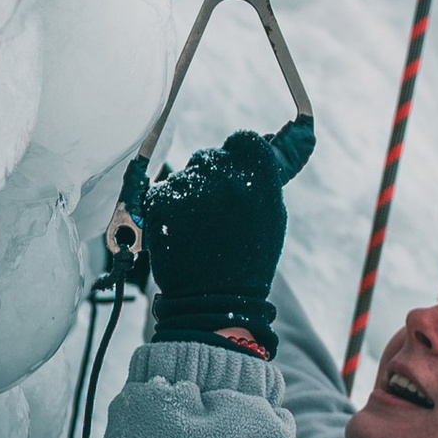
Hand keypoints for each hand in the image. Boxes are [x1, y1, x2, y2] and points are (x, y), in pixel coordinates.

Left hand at [128, 118, 313, 353]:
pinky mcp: (160, 202)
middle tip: (219, 214)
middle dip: (215, 178)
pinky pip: (165, 192)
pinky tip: (184, 233)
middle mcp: (221, 173)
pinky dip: (171, 209)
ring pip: (187, 176)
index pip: (244, 141)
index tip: (240, 176)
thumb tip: (277, 138)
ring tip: (202, 229)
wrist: (214, 300)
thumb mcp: (272, 215)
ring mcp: (188, 186)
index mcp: (255, 172)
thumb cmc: (249, 262)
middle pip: (212, 157)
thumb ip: (269, 174)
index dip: (241, 158)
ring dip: (192, 195)